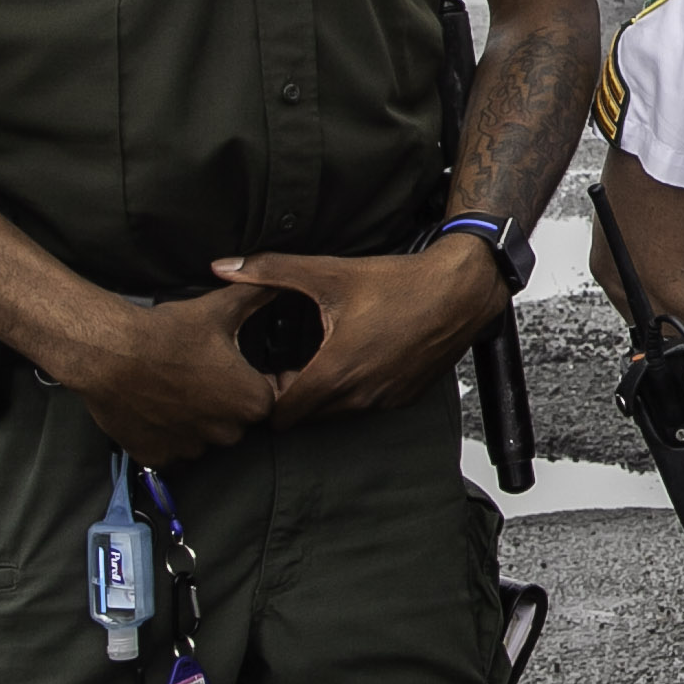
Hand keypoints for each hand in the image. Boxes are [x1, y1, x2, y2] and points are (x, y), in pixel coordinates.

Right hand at [53, 286, 281, 465]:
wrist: (109, 353)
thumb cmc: (165, 333)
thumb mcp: (220, 309)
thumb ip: (257, 296)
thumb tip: (277, 281)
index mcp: (253, 401)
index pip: (264, 400)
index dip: (246, 383)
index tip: (226, 371)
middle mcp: (228, 433)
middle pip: (234, 423)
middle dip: (221, 405)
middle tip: (197, 377)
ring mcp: (192, 448)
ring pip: (203, 439)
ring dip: (194, 422)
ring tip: (173, 390)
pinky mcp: (158, 456)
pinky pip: (171, 451)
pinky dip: (165, 436)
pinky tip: (155, 409)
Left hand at [214, 240, 506, 427]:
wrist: (461, 291)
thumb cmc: (399, 283)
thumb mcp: (329, 273)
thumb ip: (270, 272)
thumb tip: (222, 266)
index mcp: (334, 373)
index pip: (280, 415)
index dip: (264, 397)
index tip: (263, 374)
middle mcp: (359, 396)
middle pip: (306, 417)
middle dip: (292, 397)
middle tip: (286, 367)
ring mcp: (384, 400)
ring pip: (337, 413)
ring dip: (324, 396)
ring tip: (319, 362)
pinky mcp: (405, 397)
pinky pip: (366, 406)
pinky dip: (355, 392)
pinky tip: (358, 359)